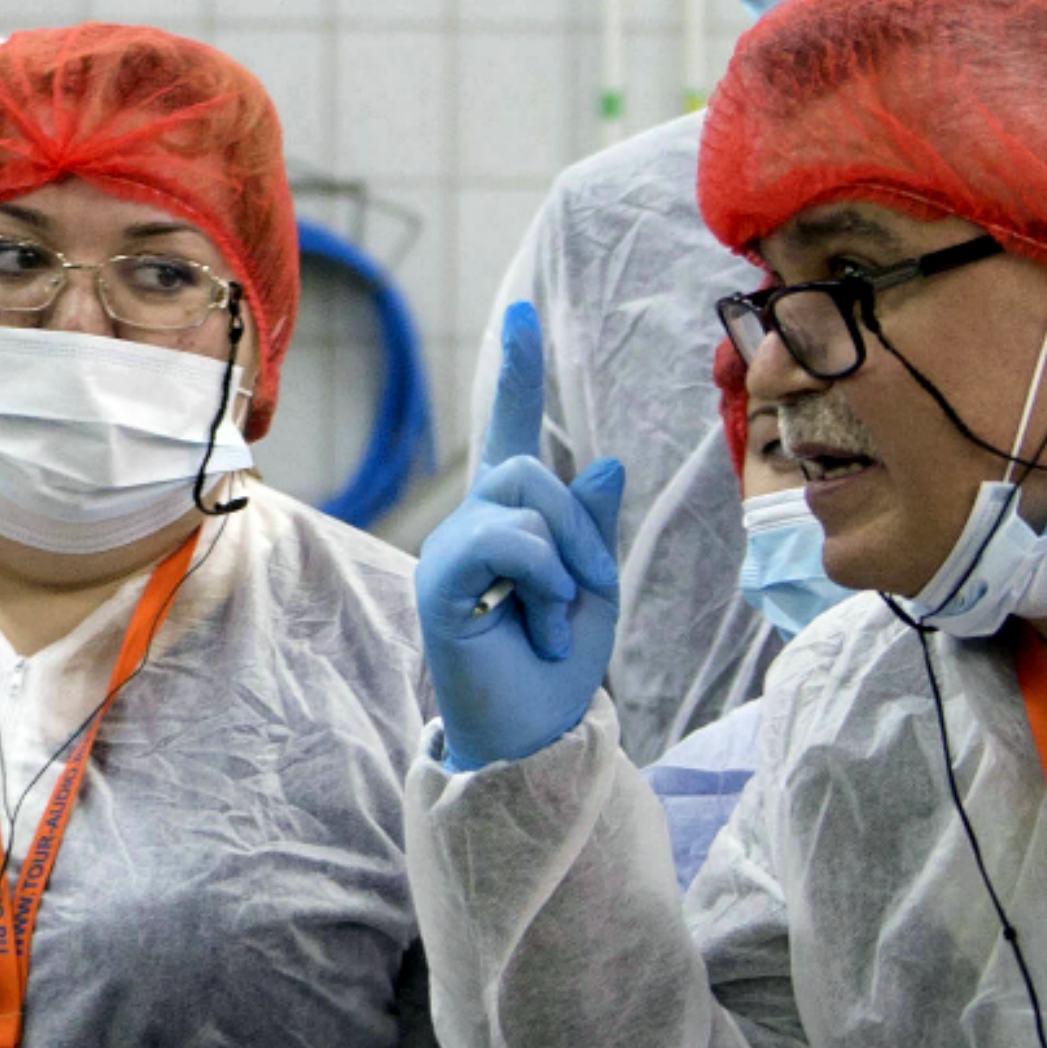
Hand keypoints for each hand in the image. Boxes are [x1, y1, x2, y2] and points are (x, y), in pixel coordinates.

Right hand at [418, 302, 628, 772]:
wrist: (536, 737)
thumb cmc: (557, 669)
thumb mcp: (593, 587)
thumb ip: (590, 527)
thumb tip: (605, 462)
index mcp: (513, 522)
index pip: (510, 430)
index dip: (515, 370)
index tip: (521, 310)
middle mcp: (473, 525)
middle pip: (526, 465)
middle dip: (579, 526)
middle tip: (590, 589)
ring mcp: (451, 551)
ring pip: (521, 495)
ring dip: (565, 558)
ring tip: (557, 617)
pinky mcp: (441, 583)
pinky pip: (504, 540)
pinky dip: (542, 580)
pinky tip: (536, 624)